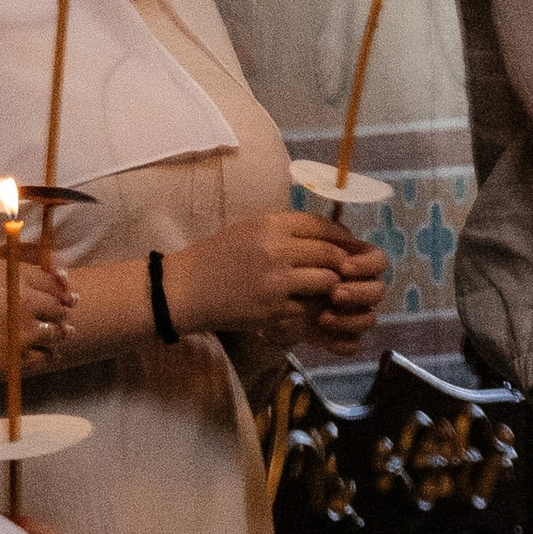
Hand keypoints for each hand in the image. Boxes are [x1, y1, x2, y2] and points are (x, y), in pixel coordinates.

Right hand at [0, 247, 72, 386]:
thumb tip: (14, 257)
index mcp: (8, 275)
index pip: (49, 278)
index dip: (60, 285)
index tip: (66, 289)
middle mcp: (23, 300)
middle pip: (58, 305)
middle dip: (62, 308)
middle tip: (67, 311)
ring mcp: (24, 331)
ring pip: (57, 332)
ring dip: (60, 332)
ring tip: (63, 333)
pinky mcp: (19, 359)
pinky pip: (47, 357)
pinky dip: (50, 355)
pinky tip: (48, 354)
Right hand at [161, 212, 389, 353]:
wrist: (185, 290)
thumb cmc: (217, 257)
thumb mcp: (250, 230)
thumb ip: (286, 230)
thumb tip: (327, 234)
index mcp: (271, 224)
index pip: (322, 225)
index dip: (341, 236)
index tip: (347, 245)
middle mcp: (277, 249)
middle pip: (330, 254)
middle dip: (340, 264)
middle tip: (342, 271)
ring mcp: (278, 281)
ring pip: (327, 281)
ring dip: (328, 287)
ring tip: (320, 290)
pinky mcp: (275, 309)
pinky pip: (310, 307)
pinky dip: (310, 308)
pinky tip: (302, 306)